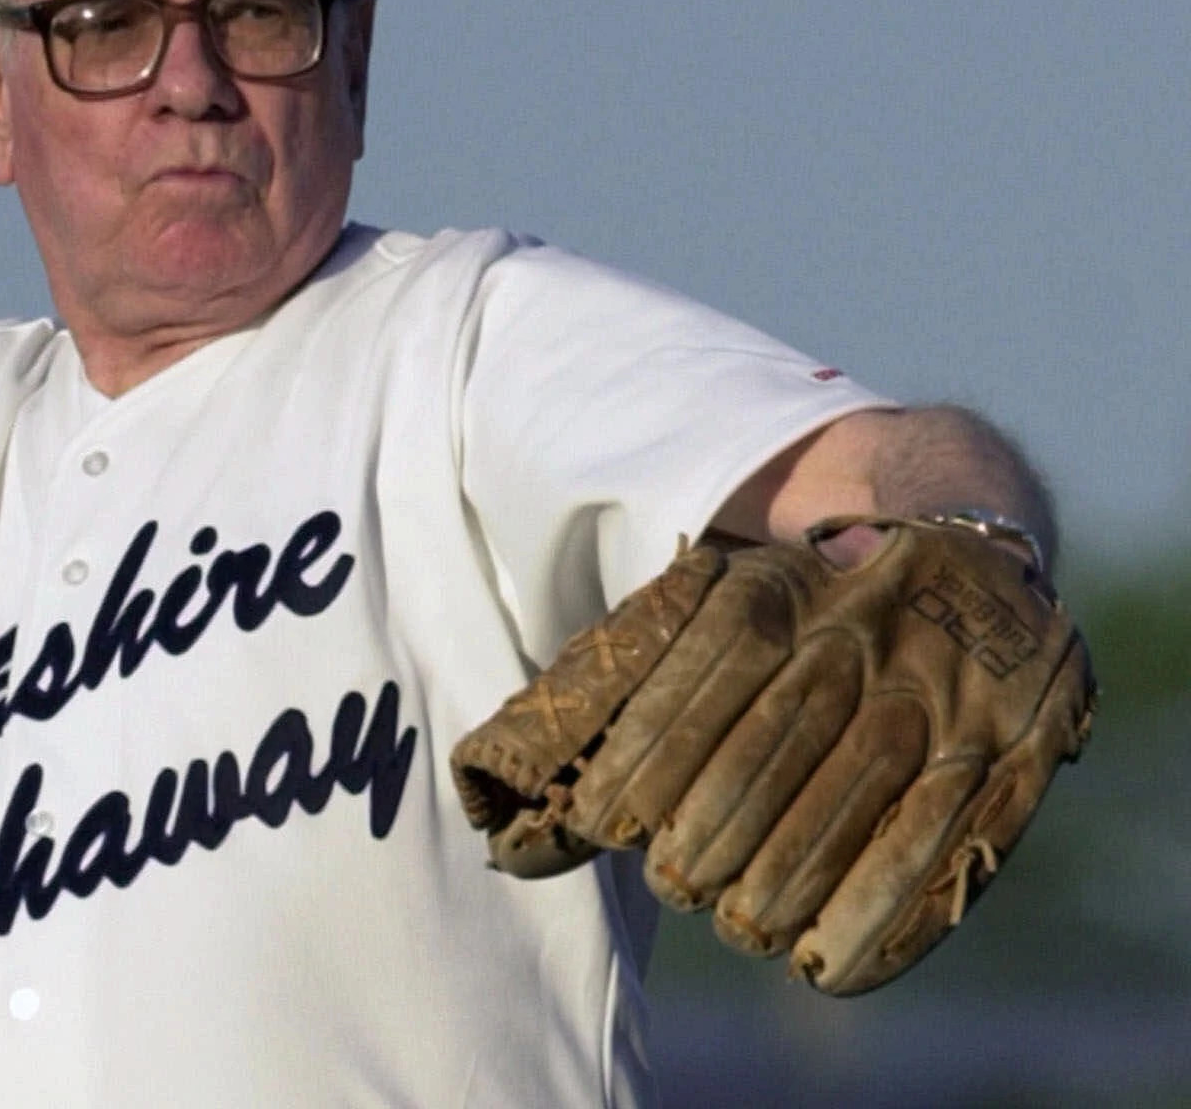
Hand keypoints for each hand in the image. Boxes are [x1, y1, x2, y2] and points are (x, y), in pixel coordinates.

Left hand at [452, 517, 1092, 994]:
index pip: (705, 671)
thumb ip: (630, 684)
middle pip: (776, 744)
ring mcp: (944, 691)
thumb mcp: (721, 607)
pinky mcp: (1009, 753)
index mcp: (778, 589)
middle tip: (675, 882)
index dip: (648, 756)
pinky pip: (941, 847)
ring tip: (739, 919)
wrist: (969, 561)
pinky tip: (826, 962)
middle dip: (712, 828)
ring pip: (855, 800)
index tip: (603, 824)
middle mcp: (862, 631)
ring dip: (785, 879)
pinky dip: (881, 920)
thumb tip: (517, 811)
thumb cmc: (799, 613)